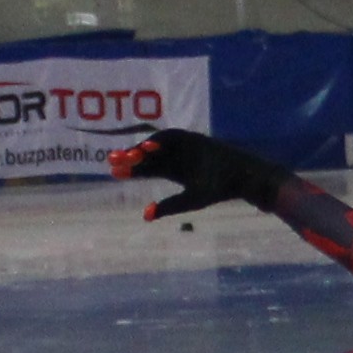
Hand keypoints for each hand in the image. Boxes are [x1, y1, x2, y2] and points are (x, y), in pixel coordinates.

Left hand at [109, 129, 279, 220]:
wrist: (241, 176)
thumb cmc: (218, 189)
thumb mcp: (190, 201)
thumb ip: (168, 206)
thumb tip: (144, 216)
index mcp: (174, 170)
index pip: (148, 168)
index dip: (131, 169)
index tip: (114, 171)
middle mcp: (175, 156)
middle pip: (148, 155)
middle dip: (130, 157)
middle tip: (112, 161)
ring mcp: (184, 146)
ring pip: (157, 145)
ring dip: (142, 148)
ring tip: (128, 155)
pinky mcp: (192, 138)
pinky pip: (173, 137)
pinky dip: (161, 140)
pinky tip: (148, 147)